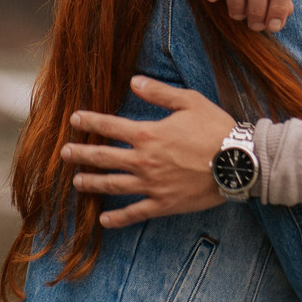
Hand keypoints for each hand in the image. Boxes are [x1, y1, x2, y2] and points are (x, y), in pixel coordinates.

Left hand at [61, 77, 235, 225]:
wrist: (237, 162)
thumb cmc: (215, 128)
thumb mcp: (189, 101)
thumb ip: (159, 92)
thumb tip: (134, 81)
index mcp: (148, 134)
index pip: (110, 127)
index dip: (90, 122)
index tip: (74, 119)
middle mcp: (143, 161)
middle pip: (104, 158)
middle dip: (81, 154)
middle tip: (64, 153)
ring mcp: (151, 185)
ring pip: (113, 186)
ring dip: (92, 183)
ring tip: (77, 182)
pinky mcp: (162, 204)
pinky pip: (134, 213)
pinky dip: (117, 218)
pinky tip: (104, 220)